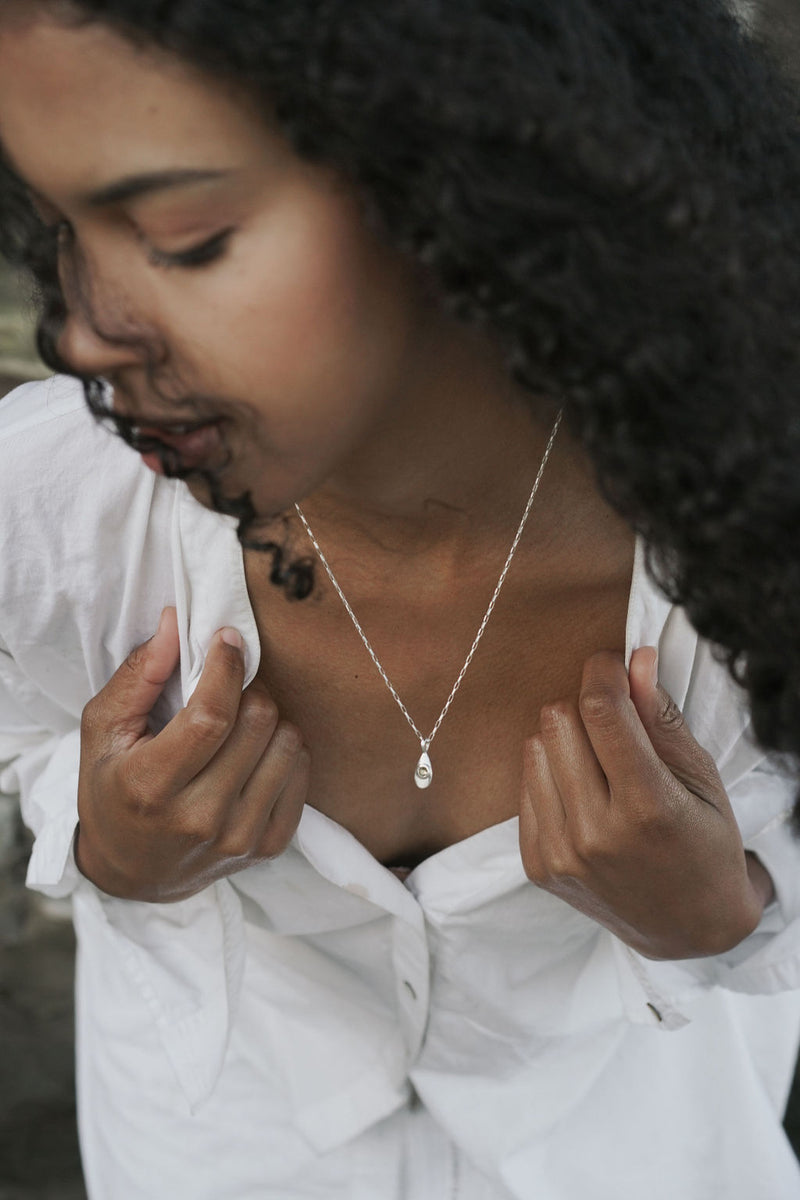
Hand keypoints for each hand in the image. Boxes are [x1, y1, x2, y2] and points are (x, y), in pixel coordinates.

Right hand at [76, 608, 308, 901]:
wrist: (131, 872)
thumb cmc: (112, 790)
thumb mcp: (102, 731)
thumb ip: (138, 674)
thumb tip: (176, 621)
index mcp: (151, 787)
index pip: (212, 715)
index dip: (227, 667)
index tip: (227, 640)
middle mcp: (200, 818)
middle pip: (258, 722)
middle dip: (247, 690)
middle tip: (229, 688)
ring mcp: (239, 837)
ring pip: (288, 743)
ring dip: (268, 720)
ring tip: (239, 725)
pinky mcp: (268, 847)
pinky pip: (302, 772)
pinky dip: (283, 751)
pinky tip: (254, 754)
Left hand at [519, 648, 771, 959]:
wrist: (688, 930)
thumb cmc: (705, 845)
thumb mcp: (703, 780)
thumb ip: (663, 718)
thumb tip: (636, 659)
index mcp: (647, 808)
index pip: (601, 710)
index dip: (602, 671)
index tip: (612, 663)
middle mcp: (596, 833)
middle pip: (559, 720)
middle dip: (586, 703)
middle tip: (614, 716)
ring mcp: (561, 854)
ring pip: (535, 746)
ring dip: (565, 737)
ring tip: (600, 759)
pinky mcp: (537, 865)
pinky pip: (525, 784)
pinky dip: (551, 774)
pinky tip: (583, 791)